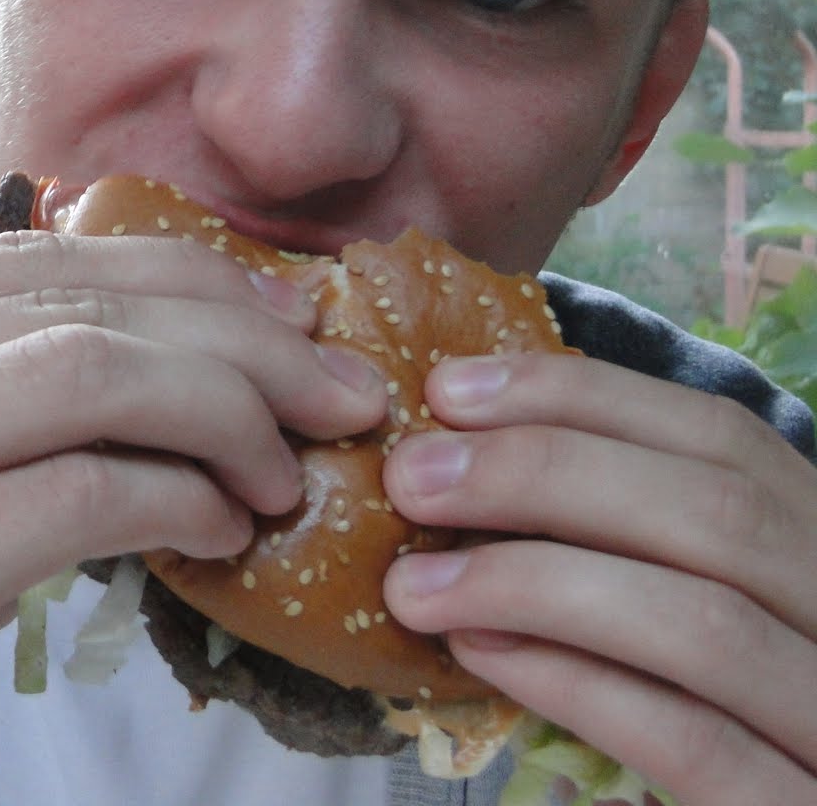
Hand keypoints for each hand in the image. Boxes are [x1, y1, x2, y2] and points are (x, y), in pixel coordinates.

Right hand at [0, 229, 383, 805]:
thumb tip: (155, 352)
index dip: (190, 284)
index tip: (290, 330)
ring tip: (286, 478)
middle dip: (243, 341)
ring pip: (88, 376)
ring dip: (226, 419)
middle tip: (341, 396)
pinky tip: (222, 534)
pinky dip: (180, 501)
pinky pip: (73, 495)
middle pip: (77, 303)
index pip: (36, 258)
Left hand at [381, 352, 816, 803]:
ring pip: (702, 623)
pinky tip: (478, 653)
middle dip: (542, 473)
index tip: (449, 391)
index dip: (580, 398)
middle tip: (411, 477)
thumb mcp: (694, 592)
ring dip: (532, 584)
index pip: (722, 436)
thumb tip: (470, 452)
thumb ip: (626, 531)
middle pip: (717, 511)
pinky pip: (689, 741)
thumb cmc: (720, 708)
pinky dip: (574, 685)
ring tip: (413, 585)